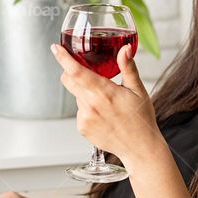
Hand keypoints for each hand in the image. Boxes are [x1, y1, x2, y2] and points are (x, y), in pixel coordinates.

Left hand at [50, 42, 161, 163]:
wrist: (140, 148)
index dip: (63, 58)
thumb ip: (128, 67)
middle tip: (86, 71)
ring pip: (76, 95)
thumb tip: (125, 48)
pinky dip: (87, 108)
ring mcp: (84, 118)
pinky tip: (103, 114)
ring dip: (84, 92)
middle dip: (72, 72)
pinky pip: (79, 111)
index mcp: (104, 92)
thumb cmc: (141, 119)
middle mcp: (91, 105)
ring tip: (106, 102)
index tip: (56, 48)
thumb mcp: (138, 90)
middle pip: (69, 80)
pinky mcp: (82, 128)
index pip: (76, 71)